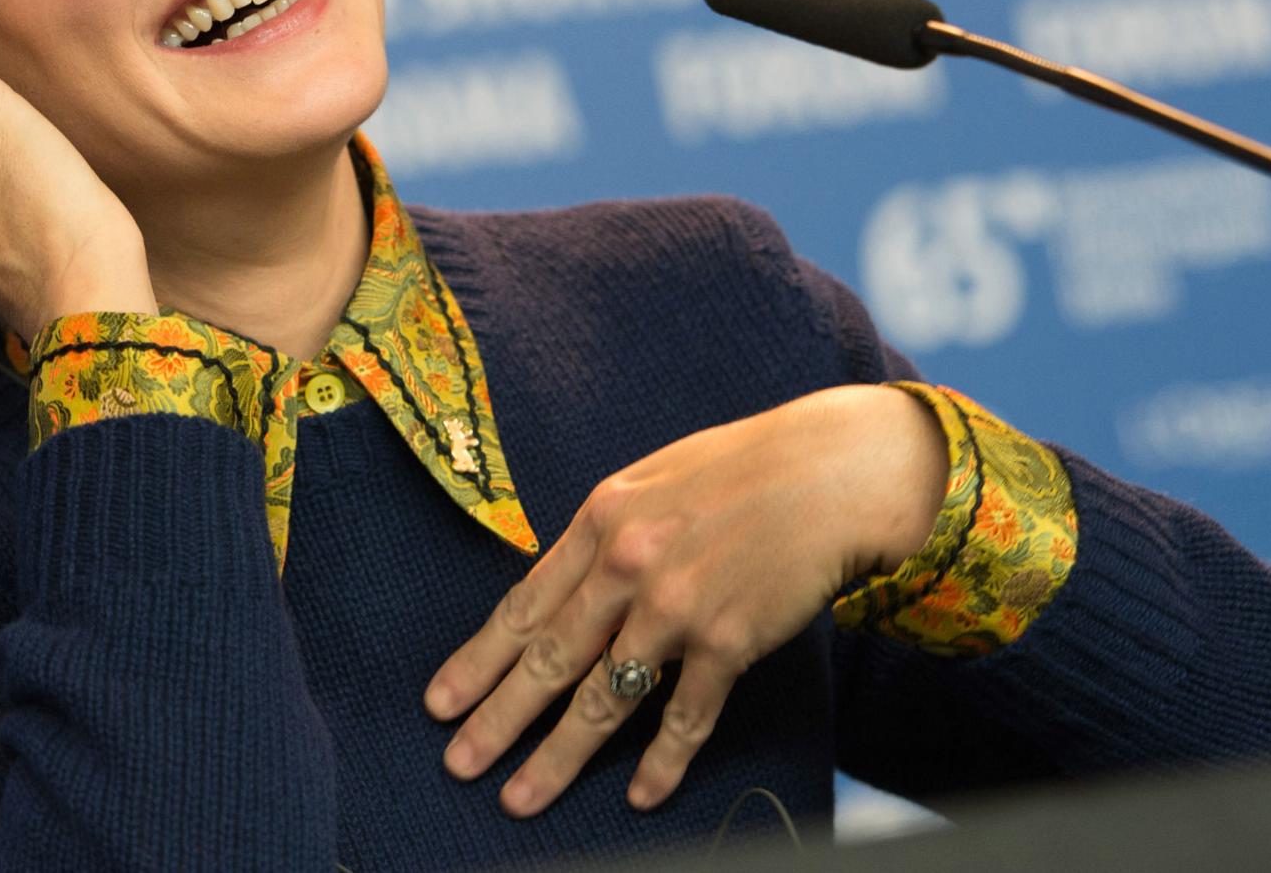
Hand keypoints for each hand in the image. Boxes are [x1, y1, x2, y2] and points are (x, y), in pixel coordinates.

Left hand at [424, 385, 944, 817]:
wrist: (830, 474)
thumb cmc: (741, 471)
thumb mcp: (650, 483)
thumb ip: (604, 536)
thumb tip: (564, 588)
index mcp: (599, 521)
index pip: (523, 605)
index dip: (479, 660)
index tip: (440, 701)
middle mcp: (626, 565)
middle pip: (548, 659)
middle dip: (496, 719)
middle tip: (457, 763)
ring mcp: (676, 607)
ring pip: (603, 699)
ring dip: (558, 757)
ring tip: (519, 798)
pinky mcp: (729, 641)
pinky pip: (685, 717)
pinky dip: (662, 762)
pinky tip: (639, 796)